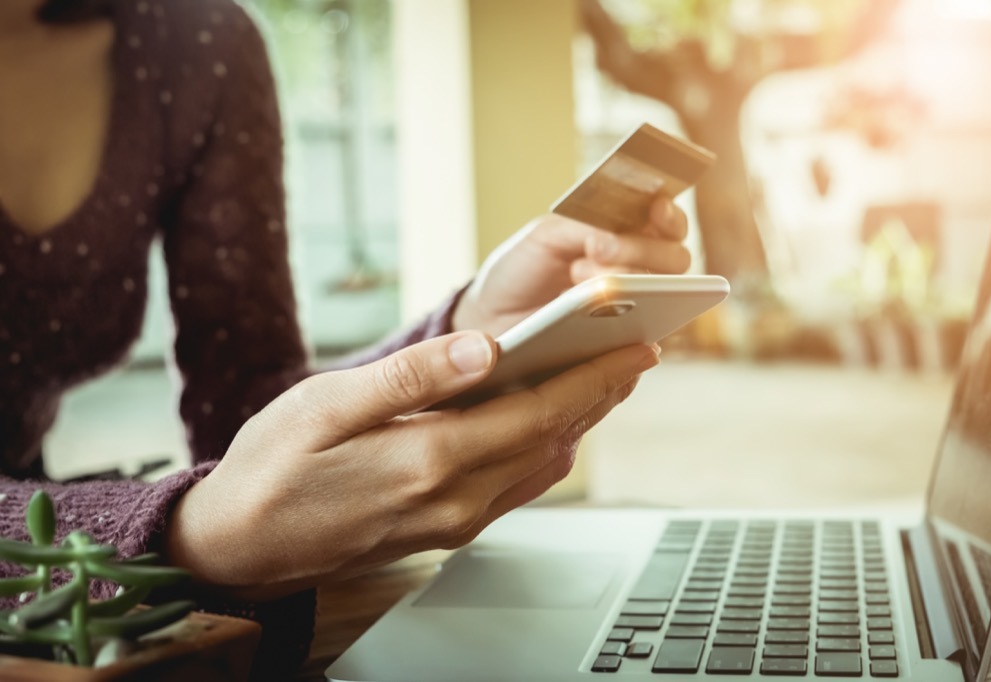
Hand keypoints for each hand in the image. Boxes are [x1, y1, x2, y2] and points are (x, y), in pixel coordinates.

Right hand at [163, 331, 658, 598]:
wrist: (240, 546)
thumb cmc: (272, 467)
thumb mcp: (326, 405)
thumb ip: (412, 378)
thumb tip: (485, 348)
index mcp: (429, 459)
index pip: (538, 413)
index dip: (594, 378)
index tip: (635, 347)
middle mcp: (454, 500)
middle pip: (552, 440)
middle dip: (599, 395)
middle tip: (634, 354)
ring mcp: (452, 522)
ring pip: (539, 468)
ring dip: (576, 423)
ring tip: (599, 380)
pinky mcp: (444, 531)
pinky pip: (513, 488)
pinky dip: (542, 451)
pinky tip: (544, 425)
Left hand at [453, 195, 690, 336]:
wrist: (493, 318)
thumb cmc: (522, 270)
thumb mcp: (549, 234)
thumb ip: (587, 226)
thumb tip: (612, 239)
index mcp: (627, 236)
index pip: (669, 224)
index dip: (670, 216)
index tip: (656, 208)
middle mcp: (639, 272)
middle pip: (675, 260)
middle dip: (641, 248)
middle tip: (597, 248)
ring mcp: (637, 311)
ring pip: (664, 296)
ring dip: (626, 279)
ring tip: (582, 274)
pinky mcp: (623, 349)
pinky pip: (641, 338)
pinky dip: (622, 320)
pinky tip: (592, 309)